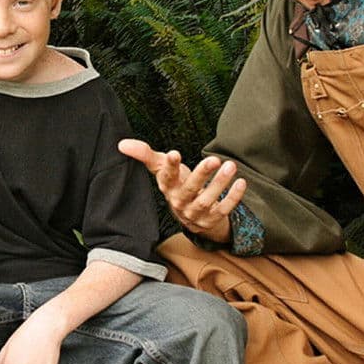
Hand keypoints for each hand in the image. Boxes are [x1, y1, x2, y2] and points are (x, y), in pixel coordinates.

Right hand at [117, 139, 244, 242]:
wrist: (193, 216)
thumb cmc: (177, 185)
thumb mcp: (163, 170)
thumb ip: (145, 155)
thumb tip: (122, 143)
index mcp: (168, 188)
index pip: (166, 177)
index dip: (170, 167)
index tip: (174, 154)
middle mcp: (180, 202)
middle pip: (190, 190)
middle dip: (202, 175)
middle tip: (214, 160)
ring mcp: (197, 212)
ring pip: (208, 200)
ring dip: (220, 184)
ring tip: (231, 166)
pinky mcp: (212, 219)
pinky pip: (223, 210)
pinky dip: (233, 197)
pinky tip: (241, 182)